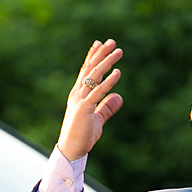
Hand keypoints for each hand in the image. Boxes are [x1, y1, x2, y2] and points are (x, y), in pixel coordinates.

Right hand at [57, 39, 123, 160]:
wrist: (71, 150)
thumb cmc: (82, 135)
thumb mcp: (98, 119)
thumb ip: (108, 107)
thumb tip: (120, 97)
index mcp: (79, 94)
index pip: (86, 71)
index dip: (93, 56)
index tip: (100, 43)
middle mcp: (78, 93)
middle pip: (90, 68)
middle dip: (101, 53)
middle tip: (112, 42)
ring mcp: (80, 100)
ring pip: (94, 76)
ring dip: (107, 62)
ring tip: (118, 51)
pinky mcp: (84, 109)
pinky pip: (98, 92)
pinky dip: (108, 82)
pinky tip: (117, 73)